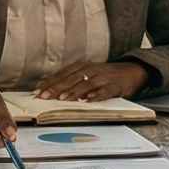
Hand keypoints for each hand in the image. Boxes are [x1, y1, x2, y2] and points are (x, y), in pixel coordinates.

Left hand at [32, 60, 150, 101]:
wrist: (131, 71)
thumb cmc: (104, 76)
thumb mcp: (87, 74)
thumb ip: (71, 81)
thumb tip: (49, 91)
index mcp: (82, 67)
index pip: (62, 74)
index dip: (49, 83)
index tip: (37, 92)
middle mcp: (91, 70)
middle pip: (72, 78)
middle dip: (57, 88)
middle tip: (44, 96)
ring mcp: (104, 77)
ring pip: (87, 84)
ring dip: (74, 91)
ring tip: (63, 99)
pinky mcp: (116, 86)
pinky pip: (106, 91)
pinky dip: (97, 95)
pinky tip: (89, 101)